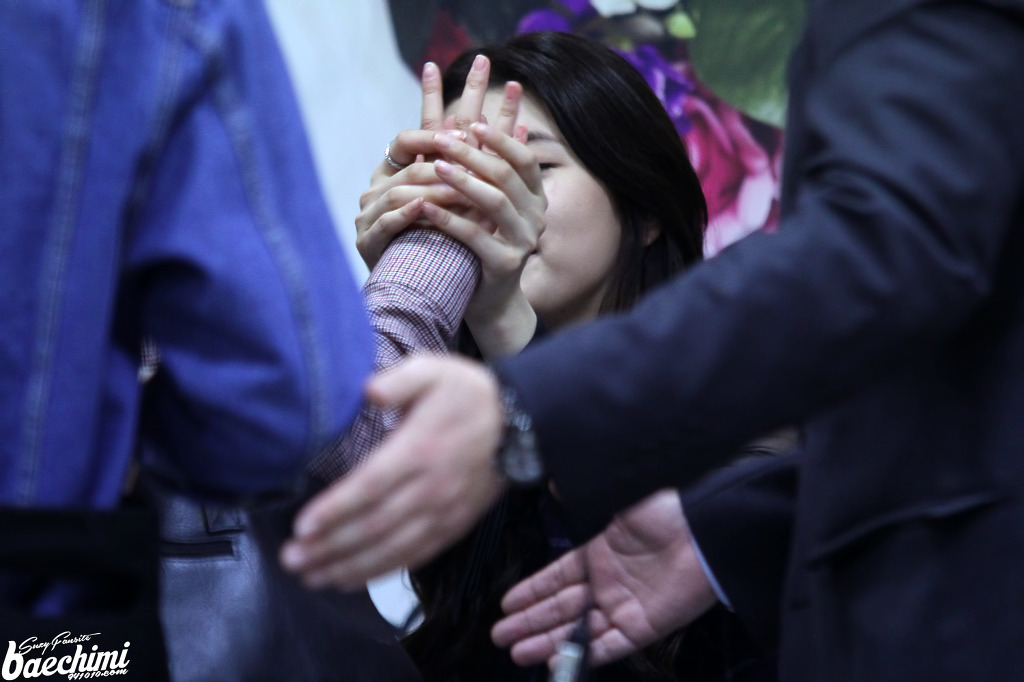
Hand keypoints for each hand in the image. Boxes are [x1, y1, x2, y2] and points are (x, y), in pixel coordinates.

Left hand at [280, 355, 505, 589]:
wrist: (522, 425)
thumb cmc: (469, 395)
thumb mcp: (435, 370)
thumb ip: (400, 379)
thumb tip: (368, 390)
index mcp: (420, 450)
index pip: (371, 486)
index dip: (335, 510)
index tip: (302, 526)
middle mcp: (430, 489)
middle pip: (374, 526)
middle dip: (329, 546)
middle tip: (292, 559)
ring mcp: (442, 513)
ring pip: (390, 549)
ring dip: (348, 566)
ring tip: (311, 575)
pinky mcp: (451, 528)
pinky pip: (412, 558)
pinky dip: (379, 573)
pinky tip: (349, 580)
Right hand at [354, 56, 492, 267]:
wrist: (416, 291)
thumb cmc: (441, 240)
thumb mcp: (459, 198)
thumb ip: (473, 164)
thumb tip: (510, 124)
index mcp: (394, 175)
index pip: (408, 139)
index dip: (435, 132)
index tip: (467, 127)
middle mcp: (377, 190)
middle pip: (409, 163)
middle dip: (440, 153)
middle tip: (469, 147)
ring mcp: (368, 215)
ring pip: (399, 191)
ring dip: (431, 188)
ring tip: (458, 185)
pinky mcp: (367, 242)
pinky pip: (385, 222)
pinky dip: (405, 214)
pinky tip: (422, 207)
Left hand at [423, 115, 545, 356]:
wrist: (491, 299)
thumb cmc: (486, 241)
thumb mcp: (493, 202)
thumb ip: (497, 166)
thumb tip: (506, 120)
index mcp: (537, 198)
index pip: (524, 159)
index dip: (500, 138)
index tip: (472, 122)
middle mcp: (536, 218)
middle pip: (506, 176)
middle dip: (473, 154)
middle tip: (442, 139)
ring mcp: (524, 242)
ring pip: (494, 202)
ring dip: (463, 181)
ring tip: (435, 166)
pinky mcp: (504, 264)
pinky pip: (475, 236)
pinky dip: (449, 219)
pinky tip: (426, 208)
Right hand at [491, 490, 718, 668]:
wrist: (706, 531)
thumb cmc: (668, 510)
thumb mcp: (620, 498)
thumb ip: (587, 497)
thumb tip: (557, 481)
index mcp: (600, 552)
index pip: (557, 576)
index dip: (532, 590)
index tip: (507, 602)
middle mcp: (608, 582)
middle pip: (560, 607)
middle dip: (530, 621)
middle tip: (500, 634)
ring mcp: (624, 605)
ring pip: (576, 629)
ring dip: (546, 642)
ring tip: (517, 652)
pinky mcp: (643, 626)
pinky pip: (608, 645)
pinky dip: (582, 653)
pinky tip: (555, 659)